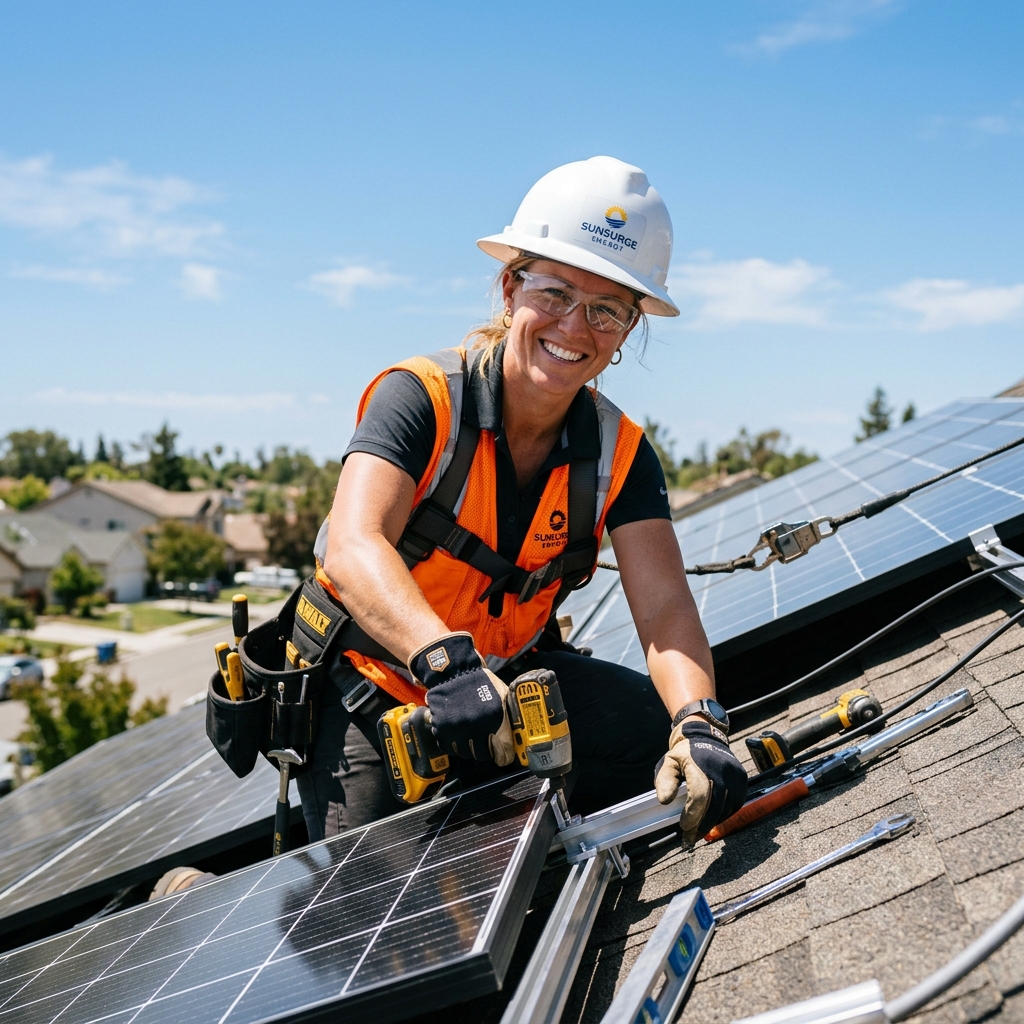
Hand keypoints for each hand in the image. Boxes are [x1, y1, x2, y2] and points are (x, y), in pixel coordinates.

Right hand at [410, 632, 514, 764]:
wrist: (454, 672)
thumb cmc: (480, 682)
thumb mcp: (502, 694)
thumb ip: (509, 715)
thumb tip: (519, 733)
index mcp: (495, 718)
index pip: (503, 752)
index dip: (504, 756)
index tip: (502, 756)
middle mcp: (476, 727)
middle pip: (483, 755)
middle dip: (485, 751)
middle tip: (485, 744)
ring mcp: (457, 729)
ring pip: (466, 753)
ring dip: (469, 748)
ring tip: (470, 737)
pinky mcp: (442, 729)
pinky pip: (450, 748)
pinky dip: (454, 744)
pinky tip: (458, 735)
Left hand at [655, 720, 747, 845]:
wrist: (705, 736)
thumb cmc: (684, 754)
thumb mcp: (668, 763)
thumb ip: (664, 781)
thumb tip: (665, 801)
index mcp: (700, 764)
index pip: (699, 795)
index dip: (692, 814)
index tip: (684, 827)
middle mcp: (721, 769)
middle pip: (715, 805)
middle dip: (703, 825)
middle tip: (691, 838)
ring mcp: (734, 774)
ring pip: (726, 807)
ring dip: (713, 822)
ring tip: (699, 831)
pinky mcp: (742, 779)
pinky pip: (735, 804)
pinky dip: (724, 815)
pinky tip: (712, 819)